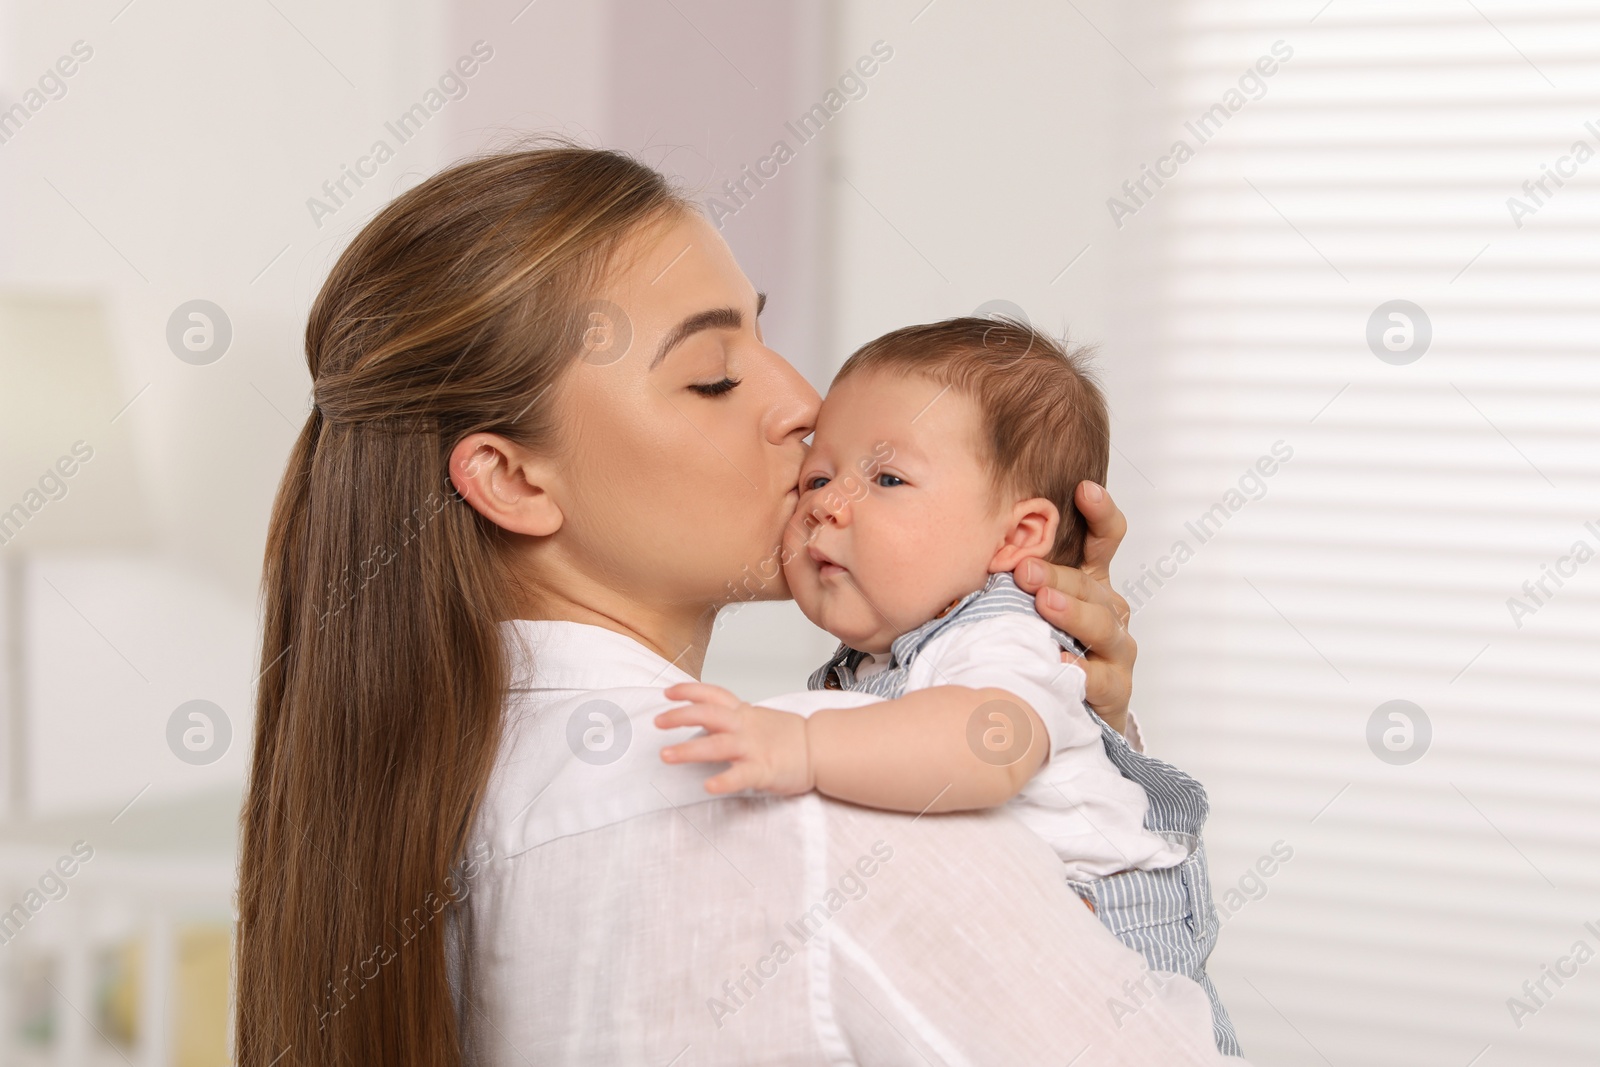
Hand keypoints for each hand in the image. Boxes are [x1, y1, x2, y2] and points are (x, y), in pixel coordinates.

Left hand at [656, 682, 813, 795]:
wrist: (821, 749)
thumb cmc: (789, 737)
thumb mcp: (758, 718)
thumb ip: (732, 718)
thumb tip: (705, 719)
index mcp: (744, 713)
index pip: (713, 695)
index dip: (689, 691)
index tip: (667, 693)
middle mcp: (745, 727)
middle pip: (708, 715)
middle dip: (680, 716)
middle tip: (657, 721)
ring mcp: (753, 748)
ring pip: (717, 745)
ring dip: (689, 749)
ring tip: (666, 755)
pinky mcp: (763, 770)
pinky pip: (740, 776)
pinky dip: (724, 780)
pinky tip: (708, 786)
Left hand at [1012, 480, 1135, 734]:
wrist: (1062, 710)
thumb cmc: (1038, 646)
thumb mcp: (1023, 607)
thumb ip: (1008, 577)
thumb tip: (958, 546)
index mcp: (1089, 583)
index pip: (1106, 540)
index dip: (1101, 512)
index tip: (1084, 489)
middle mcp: (1110, 611)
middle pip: (1092, 585)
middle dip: (1060, 575)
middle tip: (1025, 569)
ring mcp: (1116, 650)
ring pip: (1103, 626)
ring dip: (1073, 613)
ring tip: (1045, 605)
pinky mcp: (1114, 690)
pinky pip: (1101, 680)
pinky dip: (1082, 672)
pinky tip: (1062, 663)